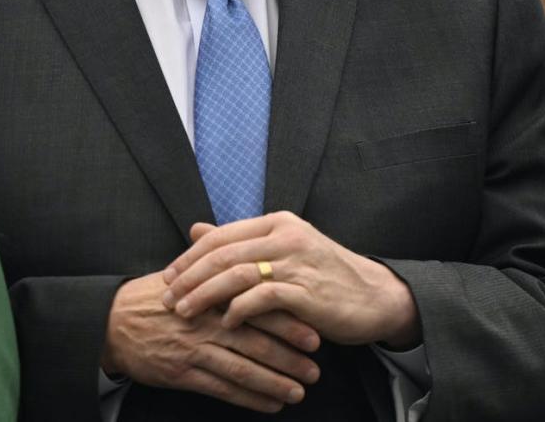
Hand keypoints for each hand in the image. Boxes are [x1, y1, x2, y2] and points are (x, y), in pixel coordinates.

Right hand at [101, 272, 321, 412]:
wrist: (112, 323)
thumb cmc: (152, 298)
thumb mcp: (182, 276)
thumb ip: (215, 267)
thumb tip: (249, 256)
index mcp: (209, 294)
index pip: (256, 306)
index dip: (288, 322)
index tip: (315, 333)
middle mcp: (205, 321)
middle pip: (256, 340)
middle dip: (289, 357)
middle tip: (316, 368)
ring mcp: (193, 348)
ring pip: (243, 368)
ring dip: (275, 382)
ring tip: (300, 391)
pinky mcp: (182, 372)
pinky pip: (222, 389)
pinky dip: (249, 398)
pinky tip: (270, 404)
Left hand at [162, 212, 419, 347]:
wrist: (376, 297)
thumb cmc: (323, 276)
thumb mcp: (281, 250)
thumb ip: (240, 242)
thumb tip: (195, 229)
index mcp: (276, 222)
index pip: (220, 235)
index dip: (190, 256)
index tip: (168, 276)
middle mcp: (285, 236)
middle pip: (223, 253)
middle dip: (190, 277)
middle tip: (168, 297)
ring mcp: (297, 262)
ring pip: (237, 274)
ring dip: (205, 295)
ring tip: (185, 311)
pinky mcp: (308, 291)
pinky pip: (263, 297)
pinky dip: (239, 309)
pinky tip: (226, 321)